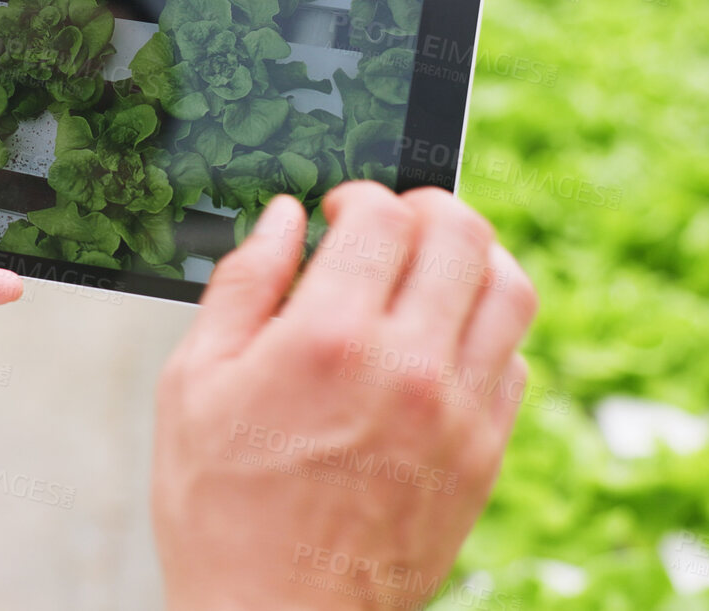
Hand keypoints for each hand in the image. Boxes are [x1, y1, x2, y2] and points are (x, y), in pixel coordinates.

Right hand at [151, 184, 536, 610]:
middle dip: (424, 210)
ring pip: (510, 289)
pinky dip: (485, 332)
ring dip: (472, 260)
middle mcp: (408, 367)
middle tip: (390, 230)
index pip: (386, 216)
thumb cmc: (222, 512)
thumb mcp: (193, 384)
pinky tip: (439, 344)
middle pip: (462, 233)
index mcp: (329, 340)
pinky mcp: (485, 454)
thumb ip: (241, 286)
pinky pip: (515, 360)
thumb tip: (282, 219)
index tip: (340, 211)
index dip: (361, 196)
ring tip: (429, 273)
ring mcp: (458, 413)